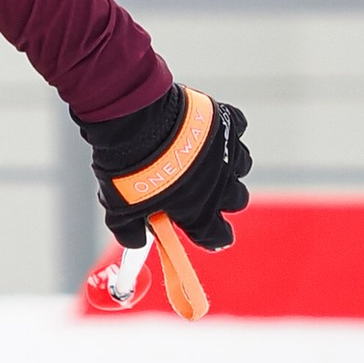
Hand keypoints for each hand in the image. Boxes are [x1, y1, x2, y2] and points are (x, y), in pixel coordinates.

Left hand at [80, 86, 250, 252]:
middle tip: (200, 190)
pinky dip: (225, 129)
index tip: (204, 233)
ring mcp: (227, 152)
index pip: (218, 236)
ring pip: (241, 164)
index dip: (212, 237)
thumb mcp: (121, 212)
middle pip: (238, 200)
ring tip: (203, 158)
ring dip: (226, 164)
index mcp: (199, 212)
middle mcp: (221, 185)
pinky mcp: (226, 122)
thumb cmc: (130, 170)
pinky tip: (207, 128)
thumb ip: (131, 231)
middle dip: (223, 198)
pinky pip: (237, 127)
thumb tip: (134, 240)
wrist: (136, 124)